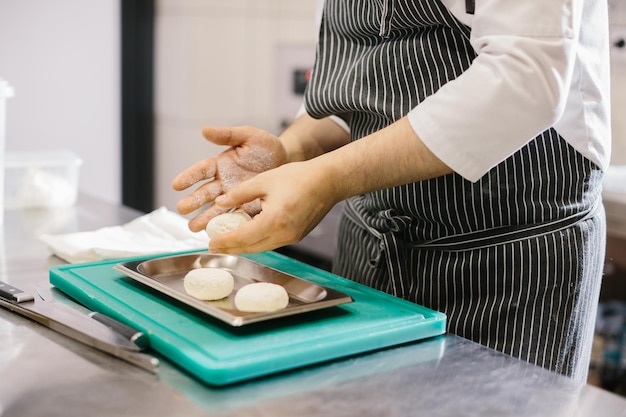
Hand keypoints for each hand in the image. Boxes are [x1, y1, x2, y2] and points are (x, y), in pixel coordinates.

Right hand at [172, 126, 286, 231]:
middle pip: (205, 193)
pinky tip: (219, 233)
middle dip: (193, 201)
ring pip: (216, 208)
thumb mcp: (248, 136)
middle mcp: (223, 182)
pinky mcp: (247, 207)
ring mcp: (234, 196)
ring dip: (204, 217)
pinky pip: (235, 217)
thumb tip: (205, 130)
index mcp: (220, 164)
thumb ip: (228, 135)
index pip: (201, 170)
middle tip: (181, 209)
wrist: (287, 161)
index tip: (176, 185)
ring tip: (194, 227)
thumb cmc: (266, 147)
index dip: (189, 177)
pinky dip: (227, 225)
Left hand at [208, 160, 337, 253]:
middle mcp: (284, 234)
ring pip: (261, 247)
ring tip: (227, 243)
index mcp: (274, 220)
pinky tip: (247, 236)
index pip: (243, 237)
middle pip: (251, 248)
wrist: (327, 181)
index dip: (225, 242)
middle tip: (213, 247)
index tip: (210, 243)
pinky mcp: (297, 236)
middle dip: (231, 248)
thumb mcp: (264, 180)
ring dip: (244, 246)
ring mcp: (292, 238)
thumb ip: (239, 193)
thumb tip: (220, 203)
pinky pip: (272, 243)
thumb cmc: (298, 177)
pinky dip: (257, 242)